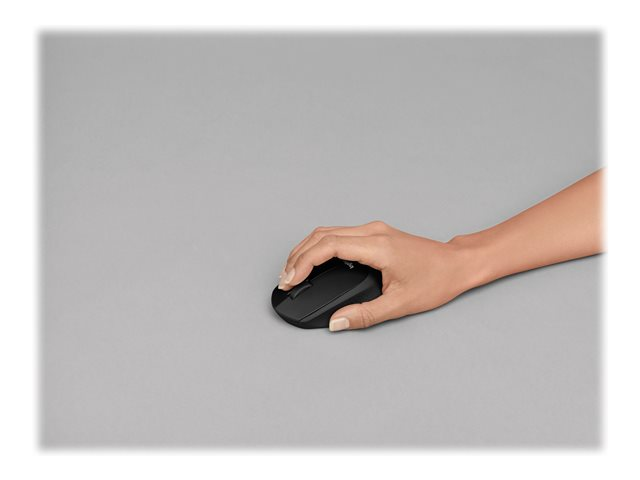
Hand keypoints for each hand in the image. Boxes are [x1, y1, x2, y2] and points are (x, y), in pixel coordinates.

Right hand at [278, 221, 481, 331]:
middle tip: (285, 279)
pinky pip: (338, 234)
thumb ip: (365, 314)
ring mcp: (373, 230)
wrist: (458, 264)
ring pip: (328, 231)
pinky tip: (314, 261)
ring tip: (293, 271)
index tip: (290, 280)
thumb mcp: (400, 304)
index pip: (328, 246)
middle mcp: (372, 232)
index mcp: (377, 246)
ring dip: (306, 249)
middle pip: (322, 235)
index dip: (303, 262)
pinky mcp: (374, 234)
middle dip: (297, 256)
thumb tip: (337, 323)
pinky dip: (320, 246)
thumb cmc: (437, 279)